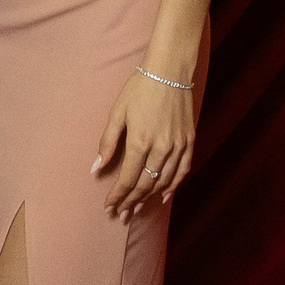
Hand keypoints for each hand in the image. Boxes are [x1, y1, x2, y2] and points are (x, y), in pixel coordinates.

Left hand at [90, 69, 194, 219]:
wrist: (170, 70)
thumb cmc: (140, 88)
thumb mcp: (117, 112)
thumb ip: (107, 143)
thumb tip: (95, 169)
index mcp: (140, 141)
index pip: (127, 179)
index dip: (117, 196)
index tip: (109, 207)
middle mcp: (161, 148)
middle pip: (145, 185)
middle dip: (131, 202)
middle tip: (120, 214)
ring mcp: (178, 146)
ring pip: (164, 182)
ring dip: (149, 198)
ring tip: (137, 209)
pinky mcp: (189, 141)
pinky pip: (182, 171)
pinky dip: (173, 186)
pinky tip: (163, 196)